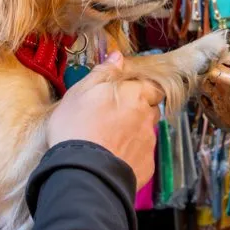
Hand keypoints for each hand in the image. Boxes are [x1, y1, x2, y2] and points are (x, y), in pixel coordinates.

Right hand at [47, 52, 162, 187]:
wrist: (82, 173)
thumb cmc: (78, 127)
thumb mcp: (81, 91)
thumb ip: (103, 72)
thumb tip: (118, 56)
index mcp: (136, 95)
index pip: (152, 86)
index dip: (140, 89)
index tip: (125, 93)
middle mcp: (147, 118)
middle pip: (150, 109)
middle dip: (138, 110)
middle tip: (113, 116)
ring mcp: (148, 143)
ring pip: (145, 132)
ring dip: (134, 132)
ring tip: (110, 139)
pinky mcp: (146, 166)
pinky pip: (141, 156)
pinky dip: (130, 155)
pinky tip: (112, 157)